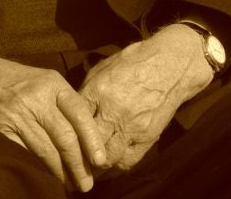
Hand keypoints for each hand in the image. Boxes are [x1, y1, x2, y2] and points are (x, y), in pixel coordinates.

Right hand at [0, 45, 106, 190]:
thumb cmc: (17, 81)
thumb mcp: (44, 80)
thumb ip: (64, 102)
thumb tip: (88, 134)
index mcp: (53, 84)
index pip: (79, 113)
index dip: (92, 139)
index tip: (101, 160)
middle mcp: (37, 99)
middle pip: (65, 137)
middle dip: (79, 164)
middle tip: (87, 183)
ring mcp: (18, 115)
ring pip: (46, 151)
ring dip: (61, 172)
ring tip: (72, 185)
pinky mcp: (1, 131)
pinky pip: (24, 155)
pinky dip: (36, 170)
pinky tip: (46, 179)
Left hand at [79, 24, 213, 173]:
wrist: (172, 64)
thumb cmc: (135, 62)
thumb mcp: (104, 68)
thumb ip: (87, 91)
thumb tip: (72, 111)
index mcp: (99, 90)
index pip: (74, 120)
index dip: (64, 133)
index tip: (59, 142)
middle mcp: (114, 111)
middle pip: (87, 144)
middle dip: (76, 155)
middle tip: (67, 163)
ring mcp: (132, 126)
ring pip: (105, 159)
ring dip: (94, 166)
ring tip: (85, 169)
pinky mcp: (147, 136)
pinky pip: (126, 161)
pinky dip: (114, 167)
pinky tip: (107, 166)